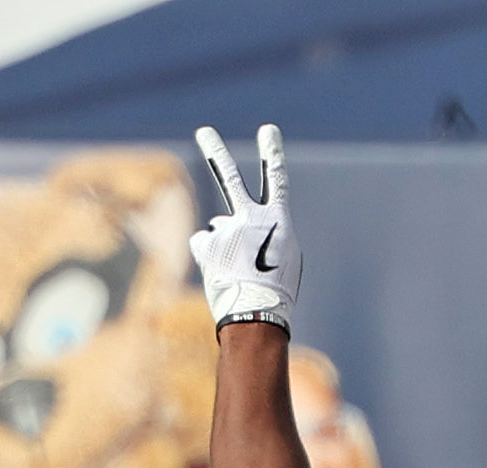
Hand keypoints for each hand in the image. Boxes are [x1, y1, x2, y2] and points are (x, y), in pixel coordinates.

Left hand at [191, 124, 298, 330]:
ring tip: (237, 272)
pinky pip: (206, 245)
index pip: (277, 180)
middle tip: (204, 131)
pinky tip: (222, 273)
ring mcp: (225, 229)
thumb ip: (261, 230)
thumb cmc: (276, 290)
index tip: (268, 131)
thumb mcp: (282, 257)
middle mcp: (249, 218)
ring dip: (226, 247)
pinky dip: (211, 257)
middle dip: (216, 151)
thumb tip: (227, 218)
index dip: (273, 154)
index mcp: (278, 221)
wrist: (258, 315)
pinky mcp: (206, 243)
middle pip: (230, 178)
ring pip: (220, 230)